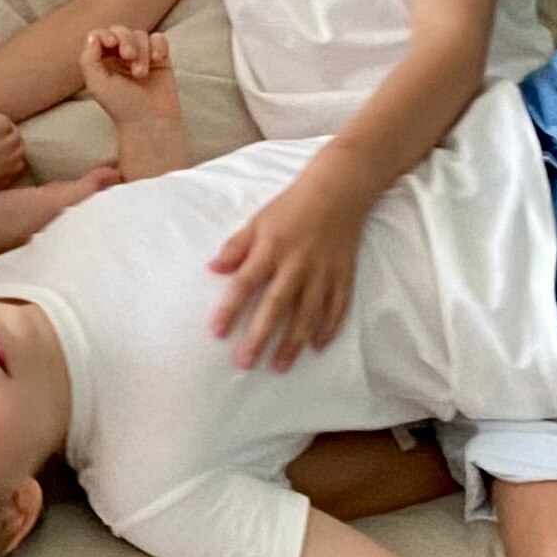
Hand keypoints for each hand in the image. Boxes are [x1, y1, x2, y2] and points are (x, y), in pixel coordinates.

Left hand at [81, 26, 178, 125]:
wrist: (150, 121)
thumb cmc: (121, 106)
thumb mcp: (96, 84)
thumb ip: (88, 58)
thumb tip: (94, 36)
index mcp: (102, 61)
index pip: (101, 35)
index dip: (106, 35)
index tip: (112, 44)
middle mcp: (120, 57)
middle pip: (121, 30)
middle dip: (125, 40)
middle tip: (129, 57)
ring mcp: (141, 56)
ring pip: (140, 35)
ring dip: (142, 51)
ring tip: (141, 73)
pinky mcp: (160, 59)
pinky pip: (159, 39)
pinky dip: (158, 46)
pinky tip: (158, 60)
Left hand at [209, 160, 370, 366]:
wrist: (338, 190)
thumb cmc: (291, 207)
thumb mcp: (258, 221)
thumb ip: (235, 247)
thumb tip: (212, 269)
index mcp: (271, 248)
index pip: (245, 283)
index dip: (230, 308)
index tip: (216, 331)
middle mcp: (297, 263)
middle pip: (276, 305)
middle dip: (260, 336)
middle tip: (245, 362)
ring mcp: (323, 272)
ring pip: (308, 314)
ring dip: (293, 342)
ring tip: (279, 366)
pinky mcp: (344, 276)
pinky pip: (338, 307)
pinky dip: (329, 328)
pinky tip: (317, 347)